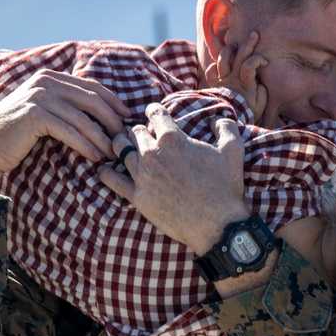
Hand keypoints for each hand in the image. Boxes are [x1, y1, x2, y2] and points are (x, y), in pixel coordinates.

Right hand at [0, 69, 130, 202]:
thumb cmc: (17, 134)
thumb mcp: (42, 111)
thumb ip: (64, 104)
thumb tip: (100, 111)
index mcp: (50, 76)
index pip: (91, 87)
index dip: (113, 102)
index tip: (127, 117)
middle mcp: (45, 81)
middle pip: (91, 100)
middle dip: (112, 120)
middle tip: (124, 138)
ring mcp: (38, 96)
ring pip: (82, 118)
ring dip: (101, 138)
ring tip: (112, 153)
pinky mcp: (34, 115)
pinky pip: (68, 131)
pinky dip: (85, 145)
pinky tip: (94, 157)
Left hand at [97, 103, 249, 254]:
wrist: (216, 224)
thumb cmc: (225, 187)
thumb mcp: (233, 150)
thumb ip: (226, 128)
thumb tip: (217, 120)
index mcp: (172, 138)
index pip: (155, 114)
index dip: (154, 111)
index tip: (153, 114)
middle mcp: (152, 153)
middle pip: (134, 132)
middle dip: (138, 131)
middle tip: (140, 135)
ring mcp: (142, 175)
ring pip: (120, 150)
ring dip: (121, 146)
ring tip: (122, 148)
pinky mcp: (137, 196)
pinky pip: (111, 180)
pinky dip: (105, 172)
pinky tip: (103, 169)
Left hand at [214, 31, 267, 122]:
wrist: (230, 122)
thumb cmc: (248, 112)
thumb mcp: (261, 103)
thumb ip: (261, 89)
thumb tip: (258, 79)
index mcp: (245, 84)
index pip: (249, 65)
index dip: (258, 60)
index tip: (265, 63)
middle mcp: (232, 79)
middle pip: (238, 56)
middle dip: (248, 43)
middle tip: (254, 34)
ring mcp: (222, 80)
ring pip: (222, 59)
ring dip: (229, 49)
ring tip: (234, 45)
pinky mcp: (215, 84)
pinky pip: (210, 70)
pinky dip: (214, 66)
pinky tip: (221, 64)